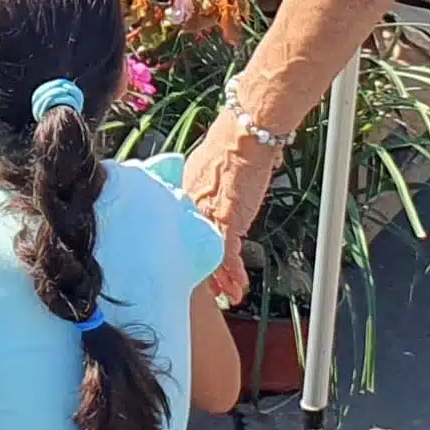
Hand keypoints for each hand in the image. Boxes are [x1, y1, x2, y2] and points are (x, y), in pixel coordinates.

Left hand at [180, 120, 279, 306]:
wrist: (245, 135)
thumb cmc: (235, 141)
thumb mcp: (210, 164)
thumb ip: (209, 180)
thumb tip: (221, 183)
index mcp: (184, 191)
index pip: (185, 227)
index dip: (190, 247)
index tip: (197, 261)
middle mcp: (191, 207)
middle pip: (192, 247)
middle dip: (204, 272)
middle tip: (210, 290)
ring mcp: (207, 217)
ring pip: (211, 256)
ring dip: (222, 279)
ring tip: (228, 294)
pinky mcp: (226, 223)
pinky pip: (228, 257)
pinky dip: (234, 274)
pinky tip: (238, 285)